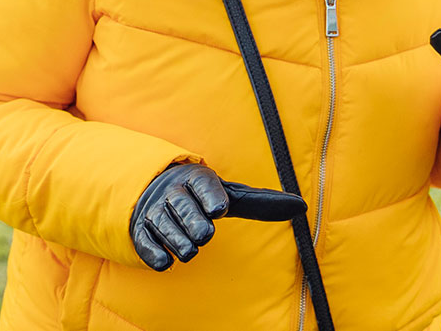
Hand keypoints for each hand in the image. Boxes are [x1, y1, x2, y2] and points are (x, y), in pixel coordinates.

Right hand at [129, 163, 305, 270]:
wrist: (151, 194)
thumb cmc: (201, 198)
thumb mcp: (229, 196)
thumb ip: (262, 203)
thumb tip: (301, 206)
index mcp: (195, 178)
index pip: (203, 185)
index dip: (211, 197)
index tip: (219, 210)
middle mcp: (172, 192)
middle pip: (185, 209)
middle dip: (195, 224)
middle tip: (204, 234)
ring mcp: (154, 211)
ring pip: (168, 229)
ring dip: (181, 243)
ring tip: (191, 249)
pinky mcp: (139, 230)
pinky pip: (147, 244)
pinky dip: (157, 255)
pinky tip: (167, 261)